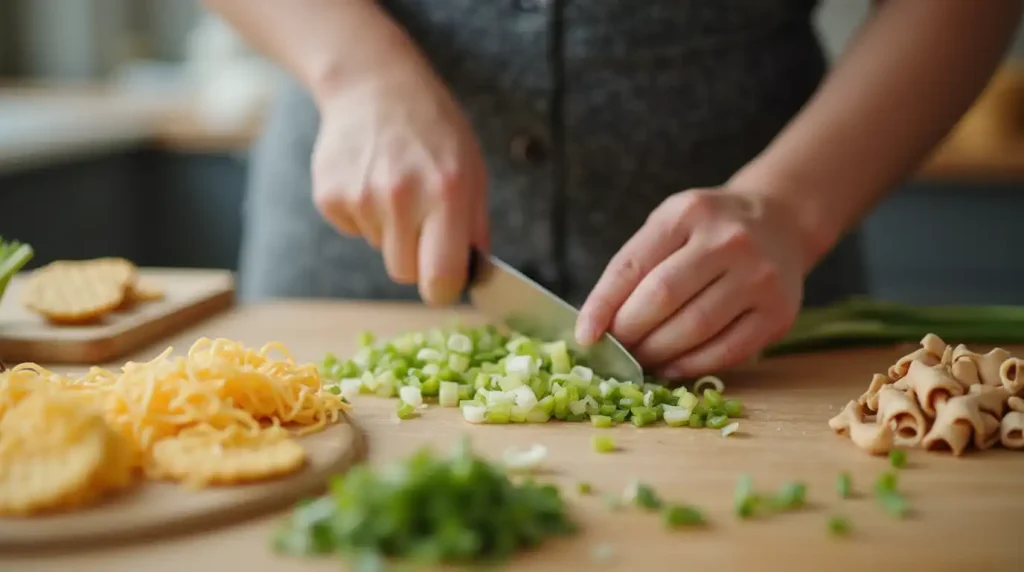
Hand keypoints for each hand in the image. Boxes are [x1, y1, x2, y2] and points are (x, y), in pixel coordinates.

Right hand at [311, 66, 488, 305]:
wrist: (374, 87)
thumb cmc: (433, 131)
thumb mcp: (472, 170)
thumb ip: (475, 228)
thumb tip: (473, 278)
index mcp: (447, 192)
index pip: (441, 278)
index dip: (444, 288)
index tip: (445, 282)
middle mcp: (402, 197)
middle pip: (405, 274)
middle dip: (417, 259)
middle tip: (422, 221)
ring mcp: (360, 197)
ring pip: (381, 251)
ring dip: (391, 231)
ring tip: (395, 186)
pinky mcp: (329, 197)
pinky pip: (354, 231)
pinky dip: (364, 216)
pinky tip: (370, 179)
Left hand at [575, 188, 806, 378]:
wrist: (781, 223)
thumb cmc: (709, 231)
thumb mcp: (670, 226)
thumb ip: (636, 266)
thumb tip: (596, 325)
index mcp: (687, 213)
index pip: (632, 266)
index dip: (602, 306)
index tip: (585, 335)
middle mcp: (728, 241)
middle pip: (662, 298)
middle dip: (629, 333)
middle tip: (615, 351)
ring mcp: (759, 277)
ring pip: (694, 328)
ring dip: (657, 353)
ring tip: (640, 360)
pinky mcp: (778, 313)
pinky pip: (726, 350)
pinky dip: (691, 365)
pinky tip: (671, 367)